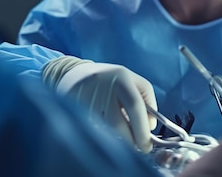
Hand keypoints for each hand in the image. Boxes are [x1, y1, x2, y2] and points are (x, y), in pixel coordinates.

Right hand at [42, 57, 157, 151]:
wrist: (74, 74)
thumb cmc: (111, 81)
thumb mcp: (132, 81)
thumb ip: (147, 100)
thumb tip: (150, 127)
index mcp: (121, 78)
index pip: (135, 106)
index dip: (142, 130)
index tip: (146, 146)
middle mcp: (102, 86)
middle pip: (117, 124)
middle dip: (129, 141)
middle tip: (135, 148)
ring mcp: (85, 97)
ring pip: (103, 131)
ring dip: (114, 140)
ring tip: (119, 136)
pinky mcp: (71, 108)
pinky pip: (90, 131)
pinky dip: (100, 137)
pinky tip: (102, 132)